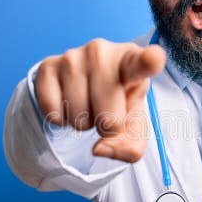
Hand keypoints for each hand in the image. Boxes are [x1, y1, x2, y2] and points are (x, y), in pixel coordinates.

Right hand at [35, 38, 165, 162]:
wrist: (85, 79)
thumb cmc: (118, 99)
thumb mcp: (134, 122)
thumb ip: (130, 146)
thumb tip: (99, 149)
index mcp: (133, 61)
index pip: (143, 62)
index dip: (149, 61)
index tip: (154, 58)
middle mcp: (102, 51)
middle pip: (108, 119)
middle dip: (106, 126)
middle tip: (105, 108)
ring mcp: (72, 56)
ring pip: (78, 118)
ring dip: (82, 122)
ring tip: (87, 102)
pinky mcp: (47, 66)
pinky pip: (53, 113)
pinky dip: (60, 119)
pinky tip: (68, 100)